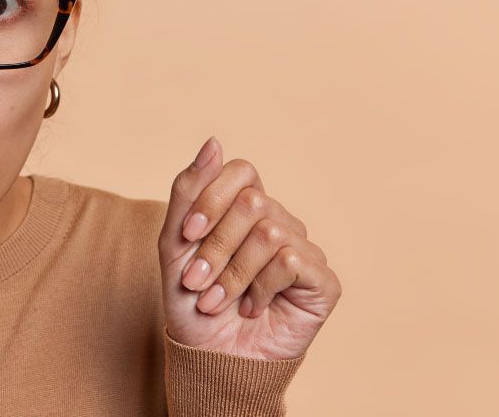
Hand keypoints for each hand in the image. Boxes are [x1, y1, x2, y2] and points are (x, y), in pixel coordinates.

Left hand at [157, 136, 341, 359]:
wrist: (209, 357)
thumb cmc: (192, 301)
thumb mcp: (176, 244)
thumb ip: (189, 190)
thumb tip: (213, 141)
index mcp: (246, 209)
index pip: (241, 172)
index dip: (211, 197)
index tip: (186, 235)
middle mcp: (280, 223)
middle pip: (252, 202)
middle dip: (215, 246)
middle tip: (197, 282)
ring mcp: (304, 250)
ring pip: (269, 233)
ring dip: (232, 273)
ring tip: (217, 301)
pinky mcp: (322, 281)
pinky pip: (291, 261)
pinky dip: (260, 288)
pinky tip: (252, 308)